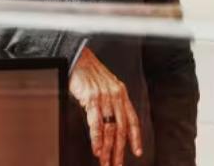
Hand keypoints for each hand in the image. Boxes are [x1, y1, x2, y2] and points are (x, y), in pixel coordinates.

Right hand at [69, 46, 141, 165]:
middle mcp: (115, 96)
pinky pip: (96, 124)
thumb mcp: (105, 85)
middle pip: (121, 129)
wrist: (77, 57)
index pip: (132, 119)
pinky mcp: (91, 99)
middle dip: (120, 150)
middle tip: (117, 164)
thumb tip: (110, 122)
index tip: (137, 152)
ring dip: (108, 149)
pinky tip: (97, 149)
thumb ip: (110, 101)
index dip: (135, 137)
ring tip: (106, 162)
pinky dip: (97, 139)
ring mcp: (104, 97)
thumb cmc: (88, 70)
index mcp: (121, 93)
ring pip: (110, 129)